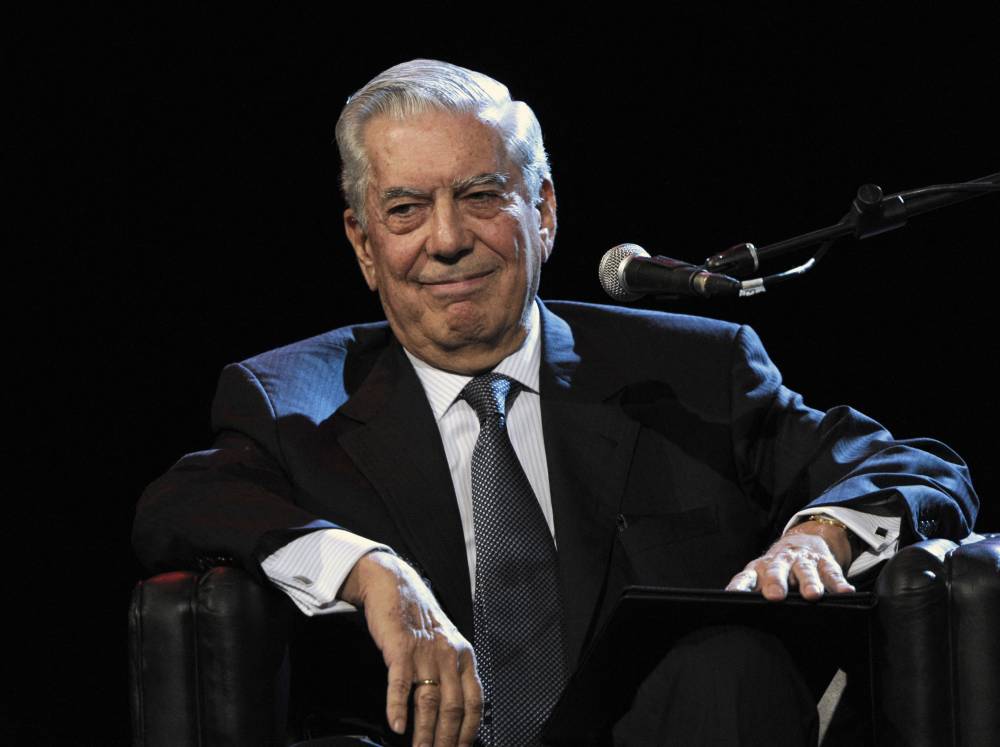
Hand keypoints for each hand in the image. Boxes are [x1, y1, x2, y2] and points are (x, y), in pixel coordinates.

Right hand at [339, 551, 481, 746]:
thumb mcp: (446, 642)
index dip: (469, 731)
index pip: (475, 702)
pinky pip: (400, 683)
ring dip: (424, 733)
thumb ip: (452, 672)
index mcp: (463, 656)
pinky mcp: (400, 647)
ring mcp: (425, 652)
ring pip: (429, 701)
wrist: (395, 584)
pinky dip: (397, 707)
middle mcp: (448, 655)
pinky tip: (396, 725)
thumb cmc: (419, 617)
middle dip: (447, 740)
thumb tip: (455, 711)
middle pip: (453, 708)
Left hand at [725, 520, 855, 600]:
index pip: (746, 577)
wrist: (803, 541)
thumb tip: (739, 614)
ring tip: (812, 595)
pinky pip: (832, 573)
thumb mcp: (763, 576)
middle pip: (776, 571)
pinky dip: (839, 583)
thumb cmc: (778, 569)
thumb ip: (754, 592)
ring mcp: (803, 562)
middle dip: (775, 582)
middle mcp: (780, 562)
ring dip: (809, 582)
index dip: (740, 586)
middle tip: (774, 596)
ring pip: (805, 571)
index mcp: (760, 568)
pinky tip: (845, 592)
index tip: (734, 596)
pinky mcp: (825, 563)